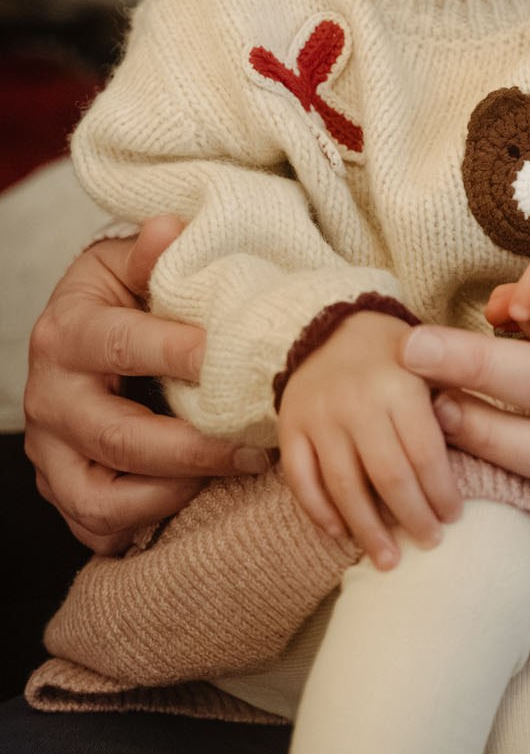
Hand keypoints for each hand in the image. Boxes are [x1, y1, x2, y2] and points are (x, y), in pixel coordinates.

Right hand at [24, 215, 264, 555]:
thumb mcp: (131, 262)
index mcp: (67, 331)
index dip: (174, 353)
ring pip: (99, 497)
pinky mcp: (60, 484)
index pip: (119, 345)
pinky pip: (94, 526)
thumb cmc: (121, 294)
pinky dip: (142, 525)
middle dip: (195, 447)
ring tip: (228, 473)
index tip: (229, 357)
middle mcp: (49, 395)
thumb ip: (155, 254)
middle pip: (118, 436)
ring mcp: (50, 448)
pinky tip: (192, 500)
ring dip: (172, 494)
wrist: (80, 332)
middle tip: (255, 445)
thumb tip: (172, 227)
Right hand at [278, 312, 462, 569]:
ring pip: (343, 486)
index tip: (454, 517)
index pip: (425, 452)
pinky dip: (319, 512)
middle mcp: (357, 401)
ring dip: (367, 530)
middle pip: (387, 476)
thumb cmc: (397, 355)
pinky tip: (340, 535)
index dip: (441, 491)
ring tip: (389, 560)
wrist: (333, 327)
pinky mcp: (287, 426)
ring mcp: (318, 416)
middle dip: (412, 517)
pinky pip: (300, 480)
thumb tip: (483, 451)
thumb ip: (452, 402)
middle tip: (429, 543)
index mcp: (400, 384)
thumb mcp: (431, 364)